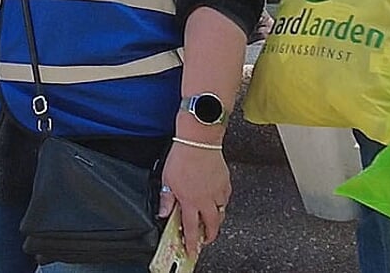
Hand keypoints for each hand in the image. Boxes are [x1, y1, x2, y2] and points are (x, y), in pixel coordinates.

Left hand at [158, 143, 230, 258]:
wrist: (199, 140)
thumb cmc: (182, 156)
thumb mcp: (167, 179)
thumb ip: (166, 199)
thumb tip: (163, 212)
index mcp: (190, 201)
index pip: (191, 228)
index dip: (191, 242)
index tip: (192, 250)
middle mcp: (206, 199)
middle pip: (212, 225)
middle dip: (209, 236)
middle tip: (205, 239)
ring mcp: (217, 191)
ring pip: (221, 212)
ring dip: (216, 219)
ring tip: (211, 219)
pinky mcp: (225, 181)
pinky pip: (226, 197)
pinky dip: (222, 202)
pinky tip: (217, 198)